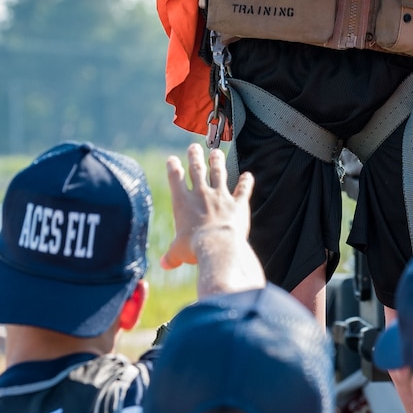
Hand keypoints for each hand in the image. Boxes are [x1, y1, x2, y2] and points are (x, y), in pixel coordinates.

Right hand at [162, 143, 253, 268]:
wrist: (218, 246)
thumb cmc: (194, 248)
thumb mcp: (177, 253)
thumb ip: (171, 256)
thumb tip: (164, 264)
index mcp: (182, 202)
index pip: (175, 178)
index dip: (173, 167)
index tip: (173, 159)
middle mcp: (201, 194)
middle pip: (197, 169)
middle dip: (194, 157)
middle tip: (193, 147)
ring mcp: (221, 197)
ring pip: (219, 173)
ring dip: (217, 162)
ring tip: (216, 153)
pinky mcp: (238, 204)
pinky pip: (242, 190)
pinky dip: (246, 182)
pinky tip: (248, 175)